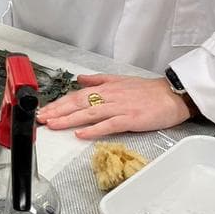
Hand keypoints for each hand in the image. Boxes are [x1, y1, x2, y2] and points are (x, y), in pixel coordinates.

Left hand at [37, 73, 191, 139]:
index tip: (44, 110)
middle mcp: (110, 96)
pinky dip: (94, 129)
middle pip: (78, 103)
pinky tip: (81, 134)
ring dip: (69, 119)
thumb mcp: (120, 80)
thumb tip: (80, 79)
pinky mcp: (131, 119)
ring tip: (53, 125)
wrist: (173, 95)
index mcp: (106, 88)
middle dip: (57, 111)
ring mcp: (120, 108)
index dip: (59, 103)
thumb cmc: (149, 91)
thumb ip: (98, 80)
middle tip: (41, 118)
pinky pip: (109, 125)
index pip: (77, 95)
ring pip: (89, 113)